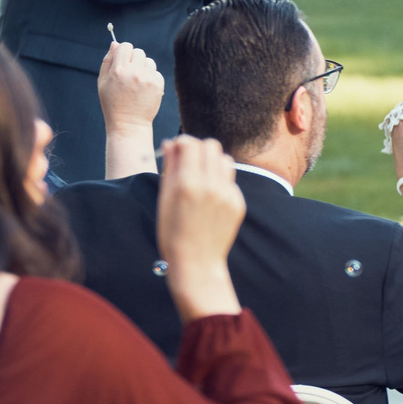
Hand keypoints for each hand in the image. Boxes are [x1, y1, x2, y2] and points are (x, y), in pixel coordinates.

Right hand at [97, 39, 163, 131]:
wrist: (129, 123)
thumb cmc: (112, 102)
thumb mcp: (103, 82)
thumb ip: (108, 61)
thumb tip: (115, 43)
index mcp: (118, 70)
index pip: (125, 46)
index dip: (123, 52)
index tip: (122, 60)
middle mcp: (134, 72)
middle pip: (138, 52)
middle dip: (133, 59)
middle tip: (128, 73)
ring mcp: (148, 78)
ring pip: (149, 61)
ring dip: (143, 68)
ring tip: (136, 82)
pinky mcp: (158, 85)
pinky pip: (156, 72)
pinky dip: (151, 77)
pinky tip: (143, 89)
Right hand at [155, 135, 245, 318]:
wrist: (196, 261)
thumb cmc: (172, 231)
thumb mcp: (164, 199)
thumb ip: (169, 167)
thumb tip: (171, 143)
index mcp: (187, 184)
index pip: (191, 143)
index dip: (183, 143)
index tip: (178, 150)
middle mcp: (210, 186)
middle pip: (212, 146)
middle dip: (200, 149)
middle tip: (190, 161)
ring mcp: (227, 195)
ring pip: (225, 160)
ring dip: (213, 162)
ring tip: (202, 177)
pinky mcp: (238, 203)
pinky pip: (231, 181)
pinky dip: (220, 182)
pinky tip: (210, 198)